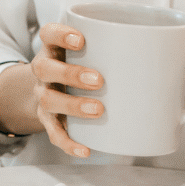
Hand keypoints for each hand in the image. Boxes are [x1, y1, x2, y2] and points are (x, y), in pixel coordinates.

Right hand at [0, 22, 106, 158]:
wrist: (38, 91)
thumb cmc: (68, 67)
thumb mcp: (73, 54)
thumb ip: (102, 49)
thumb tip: (147, 49)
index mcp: (50, 50)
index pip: (48, 35)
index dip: (61, 35)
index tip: (81, 39)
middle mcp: (42, 73)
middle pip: (46, 70)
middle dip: (72, 74)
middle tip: (98, 80)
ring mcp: (42, 97)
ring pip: (50, 102)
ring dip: (73, 106)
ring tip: (98, 110)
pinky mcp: (47, 120)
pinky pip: (54, 133)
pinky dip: (69, 143)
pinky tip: (85, 150)